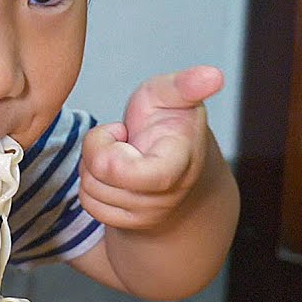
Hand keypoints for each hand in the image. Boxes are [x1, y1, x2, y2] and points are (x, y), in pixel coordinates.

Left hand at [79, 65, 224, 231]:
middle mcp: (166, 196)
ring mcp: (147, 215)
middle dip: (98, 147)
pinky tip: (113, 171)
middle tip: (120, 136)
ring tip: (120, 152)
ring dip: (93, 165)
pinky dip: (92, 184)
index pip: (136, 173)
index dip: (111, 150)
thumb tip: (213, 75)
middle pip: (100, 175)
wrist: (175, 162)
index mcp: (178, 162)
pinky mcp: (128, 225)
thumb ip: (187, 85)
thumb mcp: (172, 94)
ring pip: (90, 190)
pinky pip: (88, 205)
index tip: (122, 129)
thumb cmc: (169, 122)